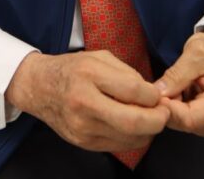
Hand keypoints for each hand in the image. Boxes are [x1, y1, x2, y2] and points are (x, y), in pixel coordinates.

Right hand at [5, 50, 169, 151]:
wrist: (39, 88)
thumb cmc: (72, 69)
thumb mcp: (99, 57)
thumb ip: (127, 73)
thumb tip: (152, 93)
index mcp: (89, 75)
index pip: (133, 90)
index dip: (153, 96)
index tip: (158, 95)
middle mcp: (84, 103)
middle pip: (133, 121)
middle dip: (158, 120)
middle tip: (164, 113)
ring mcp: (82, 127)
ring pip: (129, 138)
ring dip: (148, 131)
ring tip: (149, 119)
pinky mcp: (83, 143)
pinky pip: (118, 146)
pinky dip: (133, 138)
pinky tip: (132, 126)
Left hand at [155, 26, 203, 135]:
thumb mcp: (194, 54)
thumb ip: (176, 75)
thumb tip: (157, 94)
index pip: (189, 119)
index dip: (167, 108)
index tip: (154, 93)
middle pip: (185, 124)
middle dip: (169, 106)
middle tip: (164, 85)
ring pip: (182, 124)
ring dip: (173, 106)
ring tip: (178, 85)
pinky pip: (185, 120)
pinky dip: (178, 107)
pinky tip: (181, 92)